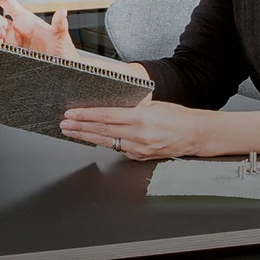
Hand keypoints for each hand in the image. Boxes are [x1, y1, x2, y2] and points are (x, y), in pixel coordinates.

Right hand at [0, 0, 73, 56]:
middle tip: (0, 32)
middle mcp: (14, 30)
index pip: (6, 1)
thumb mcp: (61, 38)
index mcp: (25, 20)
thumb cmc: (61, 52)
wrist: (60, 71)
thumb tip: (62, 11)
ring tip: (1, 41)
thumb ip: (60, 24)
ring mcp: (8, 43)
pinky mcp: (5, 56)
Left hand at [61, 101, 213, 161]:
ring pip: (106, 142)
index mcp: (141, 118)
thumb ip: (134, 105)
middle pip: (101, 131)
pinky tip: (92, 139)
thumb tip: (114, 102)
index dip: (86, 115)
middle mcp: (138, 135)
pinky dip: (104, 143)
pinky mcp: (140, 157)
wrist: (195, 135)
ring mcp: (138, 149)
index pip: (106, 116)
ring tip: (71, 132)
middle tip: (64, 124)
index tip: (71, 113)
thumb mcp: (155, 104)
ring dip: (86, 137)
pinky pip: (118, 149)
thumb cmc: (178, 118)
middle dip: (80, 127)